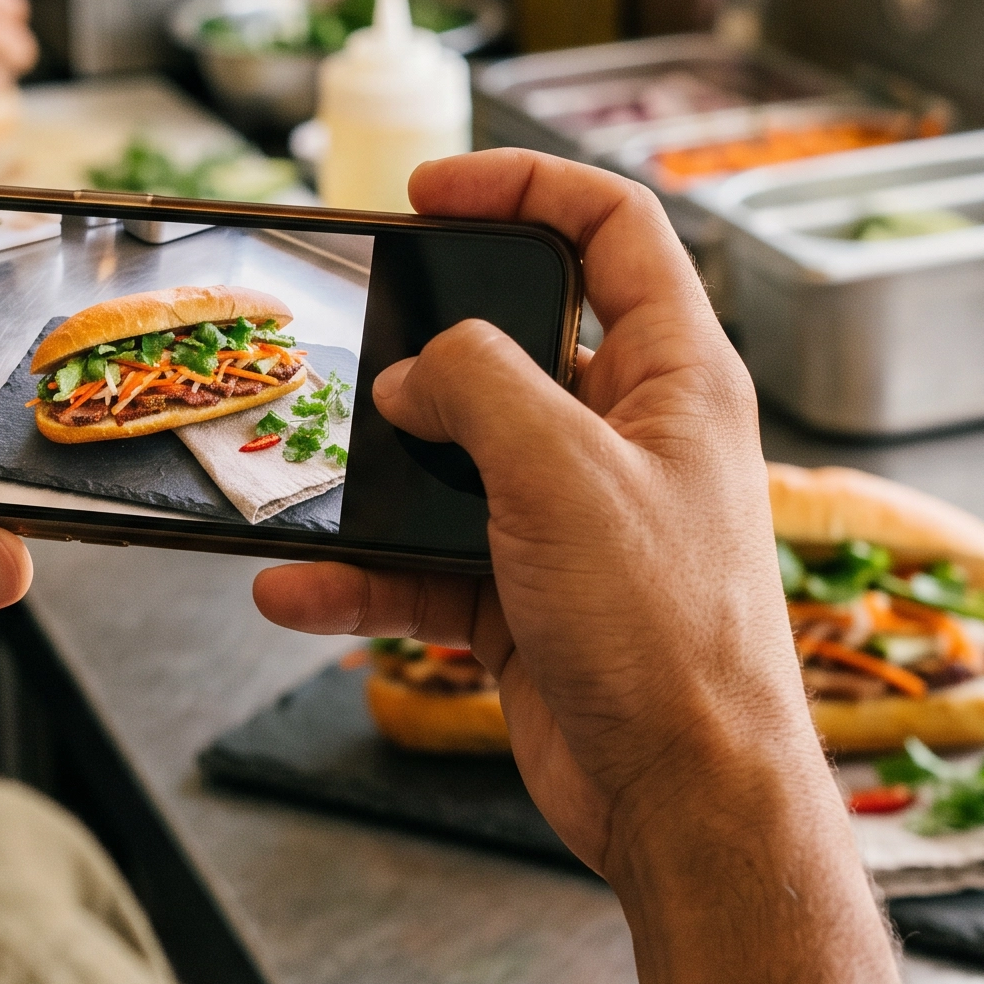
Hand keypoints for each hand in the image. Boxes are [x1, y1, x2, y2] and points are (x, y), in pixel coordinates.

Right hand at [252, 150, 822, 884]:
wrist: (684, 799)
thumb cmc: (669, 634)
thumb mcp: (563, 473)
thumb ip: (478, 391)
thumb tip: (414, 375)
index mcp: (676, 376)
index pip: (614, 230)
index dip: (528, 185)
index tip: (434, 189)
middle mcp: (629, 437)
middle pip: (518, 342)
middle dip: (430, 342)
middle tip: (358, 327)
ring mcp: (575, 520)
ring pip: (457, 462)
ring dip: (380, 475)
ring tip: (310, 475)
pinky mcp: (529, 598)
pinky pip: (427, 564)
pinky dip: (363, 576)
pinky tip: (299, 588)